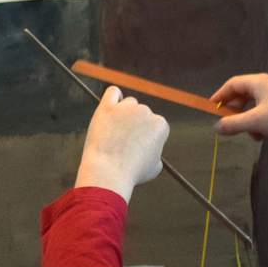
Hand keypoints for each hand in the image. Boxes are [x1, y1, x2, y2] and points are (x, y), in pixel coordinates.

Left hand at [75, 86, 169, 201]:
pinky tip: (112, 106)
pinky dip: (114, 97)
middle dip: (136, 127)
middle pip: (142, 114)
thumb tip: (151, 146)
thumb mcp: (155, 168)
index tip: (138, 151)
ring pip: (129, 103)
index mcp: (160, 125)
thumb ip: (156, 152)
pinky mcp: (107, 107)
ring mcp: (126, 108)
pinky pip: (113, 92)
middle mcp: (145, 112)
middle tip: (125, 145)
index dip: (147, 139)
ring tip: (115, 134)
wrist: (108, 173)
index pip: (156, 126)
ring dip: (124, 114)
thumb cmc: (132, 174)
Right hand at [210, 74, 267, 156]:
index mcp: (259, 81)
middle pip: (245, 92)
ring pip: (256, 103)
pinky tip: (263, 134)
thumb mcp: (255, 122)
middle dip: (236, 109)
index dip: (220, 95)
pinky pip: (267, 108)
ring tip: (251, 134)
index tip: (212, 107)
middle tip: (230, 122)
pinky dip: (261, 120)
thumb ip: (233, 124)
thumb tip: (216, 127)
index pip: (233, 83)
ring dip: (249, 118)